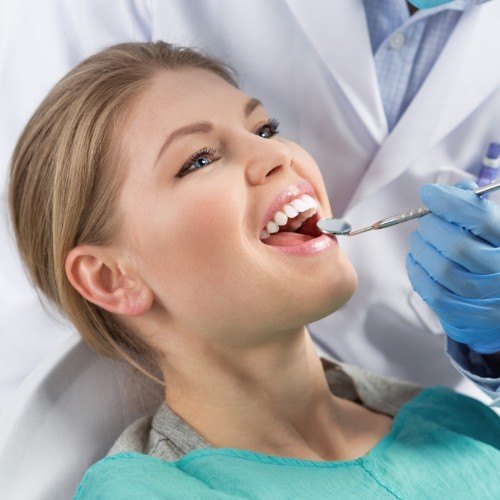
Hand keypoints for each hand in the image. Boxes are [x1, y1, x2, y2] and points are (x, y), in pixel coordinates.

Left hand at [406, 180, 499, 353]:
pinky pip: (432, 292)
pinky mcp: (468, 315)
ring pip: (441, 270)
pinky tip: (417, 261)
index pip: (479, 217)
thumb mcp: (490, 229)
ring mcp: (486, 296)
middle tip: (424, 221)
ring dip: (420, 249)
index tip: (428, 193)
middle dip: (431, 228)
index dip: (449, 202)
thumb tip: (457, 189)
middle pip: (457, 246)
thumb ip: (474, 207)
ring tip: (418, 240)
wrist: (496, 304)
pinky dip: (417, 272)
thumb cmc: (488, 255)